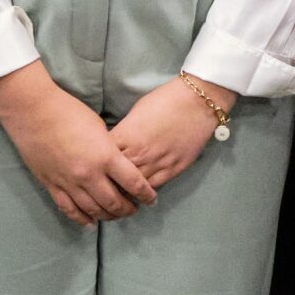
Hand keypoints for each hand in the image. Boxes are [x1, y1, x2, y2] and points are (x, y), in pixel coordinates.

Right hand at [0, 62, 156, 225]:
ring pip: (93, 210)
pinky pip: (69, 210)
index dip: (146, 195)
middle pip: (115, 202)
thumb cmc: (69, 112)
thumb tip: (116, 164)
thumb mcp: (100, 128)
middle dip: (128, 209)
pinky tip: (91, 222)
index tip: (152, 199)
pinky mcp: (52, 185)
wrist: (34, 111)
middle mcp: (89, 174)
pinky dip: (82, 219)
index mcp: (106, 157)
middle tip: (134, 209)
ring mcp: (69, 183)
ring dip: (108, 216)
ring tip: (115, 215)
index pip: (134, 184)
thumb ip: (110, 150)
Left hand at [110, 75, 231, 190]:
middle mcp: (139, 153)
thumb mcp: (136, 112)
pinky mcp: (173, 169)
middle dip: (109, 182)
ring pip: (134, 187)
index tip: (96, 167)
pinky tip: (140, 191)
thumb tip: (116, 145)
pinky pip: (153, 187)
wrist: (197, 102)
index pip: (102, 159)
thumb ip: (124, 132)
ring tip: (120, 193)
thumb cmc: (165, 101)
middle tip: (104, 186)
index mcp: (126, 136)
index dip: (98, 165)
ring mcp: (157, 163)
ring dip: (126, 191)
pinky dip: (144, 191)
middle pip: (115, 178)